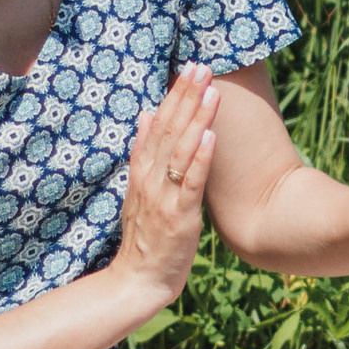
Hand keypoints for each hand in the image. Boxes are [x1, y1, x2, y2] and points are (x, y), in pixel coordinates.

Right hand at [110, 63, 217, 308]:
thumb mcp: (138, 191)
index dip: (173, 95)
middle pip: (168, 130)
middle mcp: (150, 179)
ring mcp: (163, 197)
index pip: (157, 124)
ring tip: (211, 91)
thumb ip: (143, 153)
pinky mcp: (179, 217)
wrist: (136, 281)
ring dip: (196, 118)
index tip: (189, 69)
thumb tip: (146, 115)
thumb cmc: (144, 238)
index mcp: (142, 171)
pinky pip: (190, 183)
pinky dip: (200, 158)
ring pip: (180, 150)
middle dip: (186, 96)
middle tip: (202, 67)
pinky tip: (210, 136)